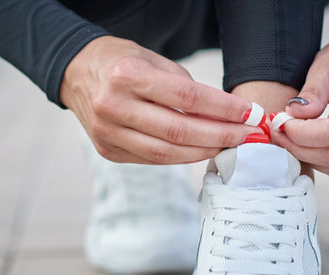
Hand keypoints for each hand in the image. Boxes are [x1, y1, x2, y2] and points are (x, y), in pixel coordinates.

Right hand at [60, 36, 253, 163]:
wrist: (77, 73)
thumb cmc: (122, 63)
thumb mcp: (154, 60)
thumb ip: (186, 89)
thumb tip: (227, 117)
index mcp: (127, 76)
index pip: (187, 98)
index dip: (224, 109)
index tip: (251, 115)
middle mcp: (113, 106)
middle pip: (179, 131)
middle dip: (221, 136)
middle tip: (248, 136)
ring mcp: (107, 133)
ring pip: (167, 153)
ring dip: (205, 152)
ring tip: (229, 146)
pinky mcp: (108, 151)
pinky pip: (154, 160)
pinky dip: (182, 156)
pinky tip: (201, 149)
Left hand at [272, 29, 328, 179]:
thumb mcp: (327, 62)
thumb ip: (313, 91)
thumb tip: (294, 115)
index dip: (303, 134)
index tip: (282, 122)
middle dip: (298, 148)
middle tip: (277, 131)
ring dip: (308, 158)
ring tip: (289, 137)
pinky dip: (320, 162)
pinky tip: (306, 144)